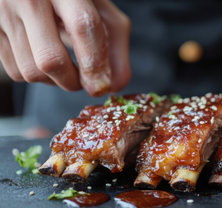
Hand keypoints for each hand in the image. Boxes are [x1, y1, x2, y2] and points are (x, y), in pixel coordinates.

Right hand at [0, 0, 130, 95]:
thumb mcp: (101, 11)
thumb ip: (115, 45)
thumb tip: (114, 86)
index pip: (82, 26)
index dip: (94, 62)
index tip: (101, 85)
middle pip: (51, 58)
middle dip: (73, 80)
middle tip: (85, 80)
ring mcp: (3, 12)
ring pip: (31, 71)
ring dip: (55, 81)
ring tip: (66, 67)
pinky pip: (14, 72)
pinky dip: (36, 76)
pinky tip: (44, 59)